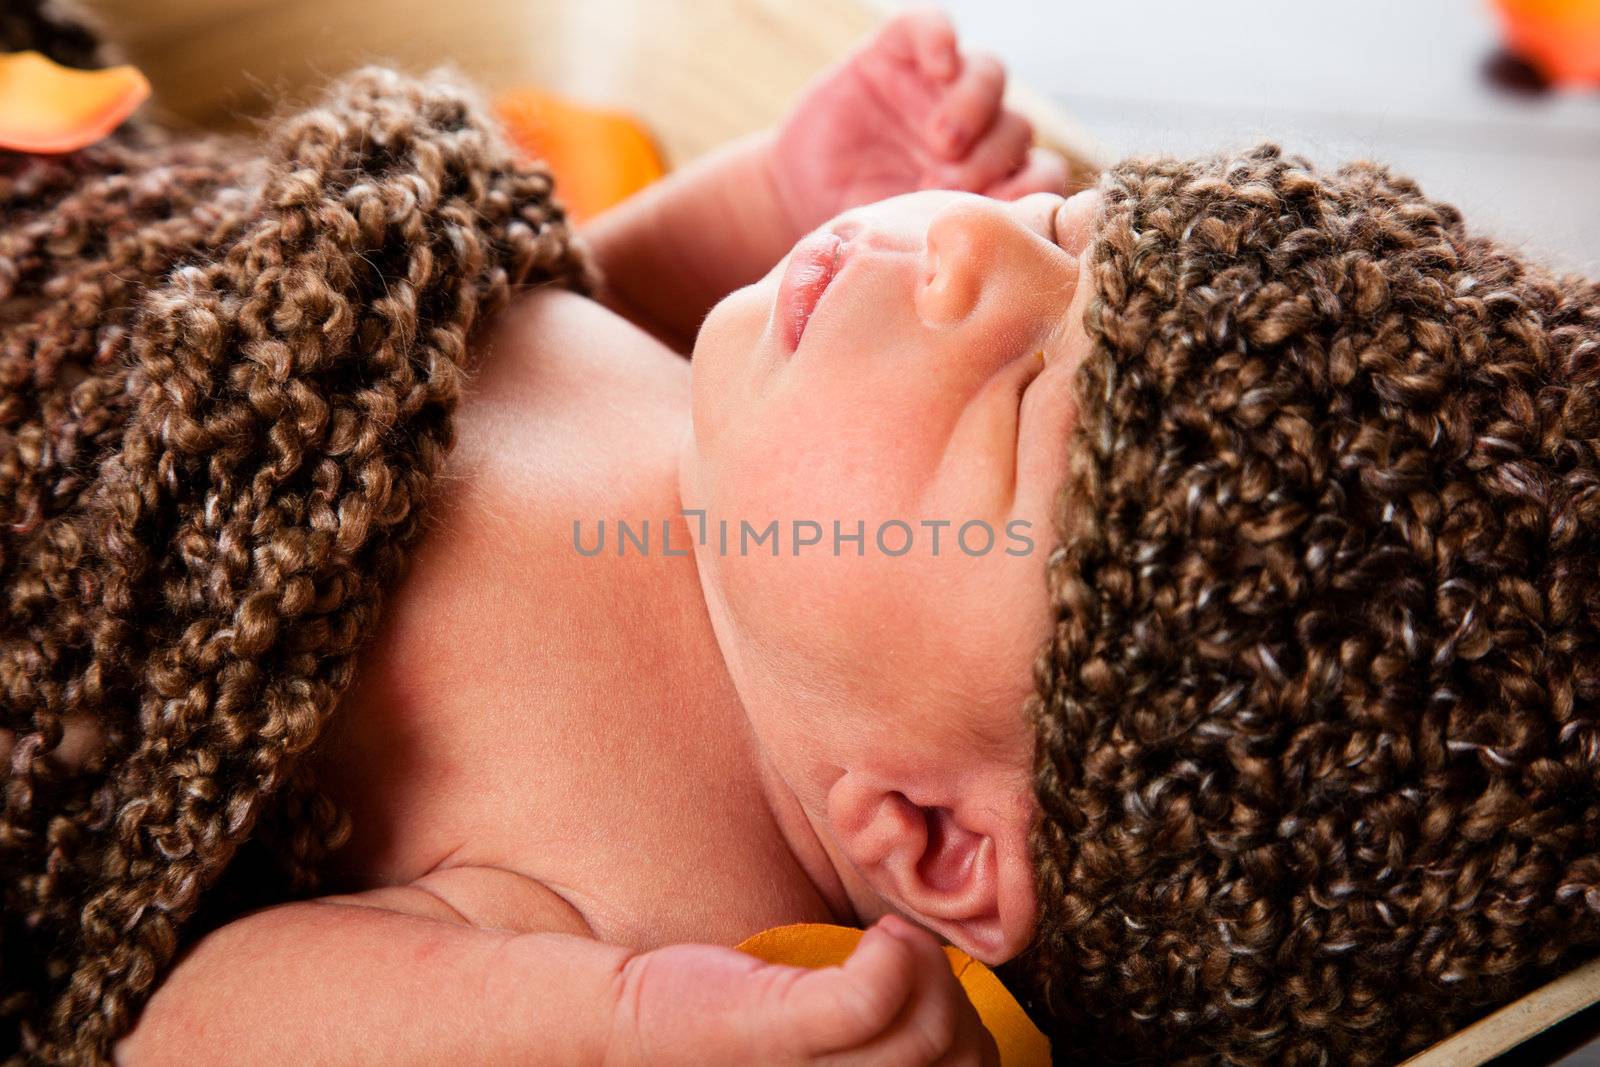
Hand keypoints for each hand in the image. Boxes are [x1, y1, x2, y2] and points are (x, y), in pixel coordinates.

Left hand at [608, 914, 999, 1066]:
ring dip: (928, 967)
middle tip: (914, 960)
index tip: (942, 1009)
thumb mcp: (830, 1059)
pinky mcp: (771, 1033)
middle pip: (960, 1062)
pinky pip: (871, 997)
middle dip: (956, 1000)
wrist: (628, 1028)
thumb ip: (890, 1049)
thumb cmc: (737, 1041)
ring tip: (889, 942)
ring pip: (927, 1033)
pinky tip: (876, 940)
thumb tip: (965, 1031)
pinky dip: (895, 957)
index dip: (976, 1046)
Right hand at [768, 7, 1067, 237]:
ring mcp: (940, 88)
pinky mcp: (902, 51)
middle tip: (951, 185)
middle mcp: (976, 131)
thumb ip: (953, 237)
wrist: (795, 198)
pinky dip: (941, 40)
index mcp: (990, 179)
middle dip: (992, 158)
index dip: (1027, 192)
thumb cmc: (859, 230)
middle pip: (1016, 126)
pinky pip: (934, 27)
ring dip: (975, 106)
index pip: (1041, 175)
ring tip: (941, 142)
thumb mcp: (909, 244)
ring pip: (989, 74)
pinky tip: (938, 65)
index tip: (991, 217)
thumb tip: (992, 256)